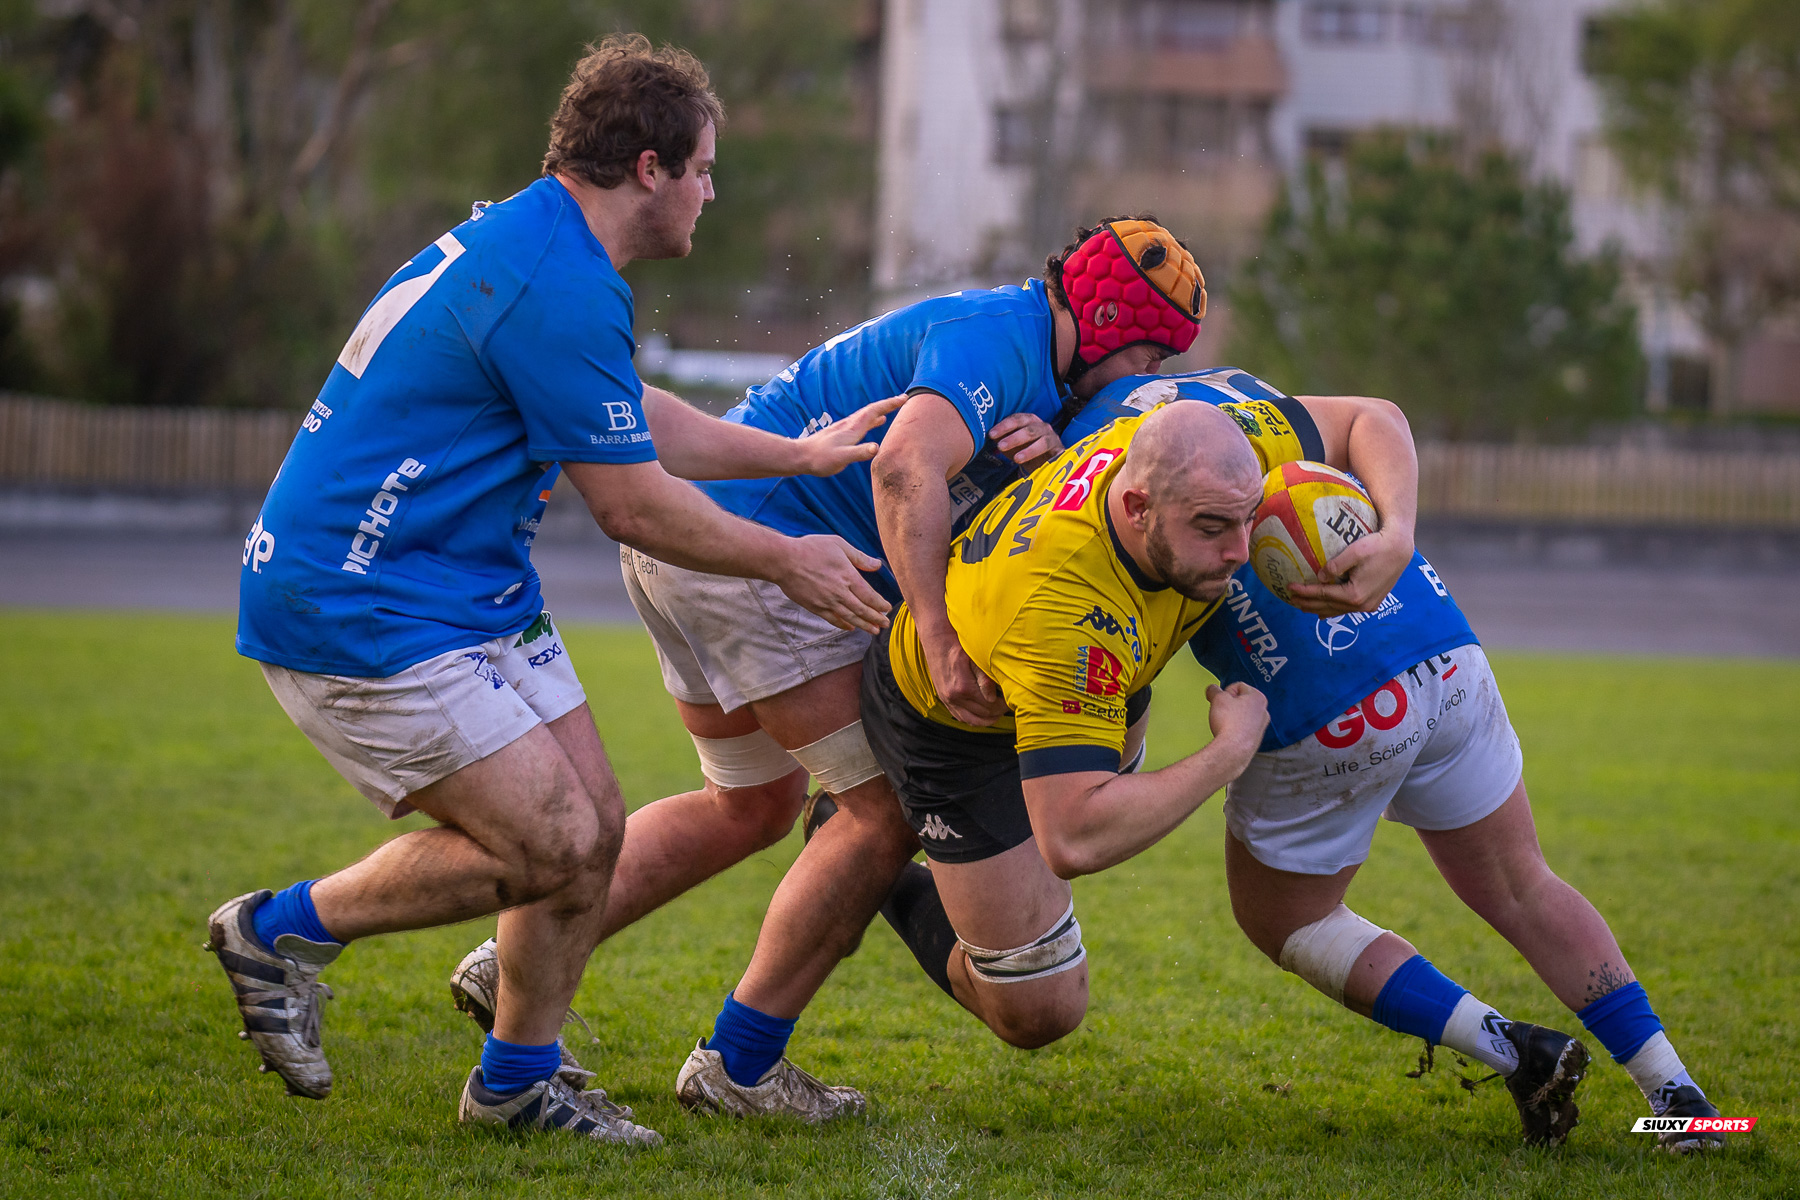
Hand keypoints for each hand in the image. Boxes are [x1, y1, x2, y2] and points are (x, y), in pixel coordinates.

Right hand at [775, 535, 891, 633]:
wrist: (784, 561)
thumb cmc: (811, 549)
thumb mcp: (838, 545)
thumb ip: (859, 557)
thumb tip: (877, 565)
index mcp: (848, 576)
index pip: (870, 595)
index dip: (880, 604)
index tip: (887, 609)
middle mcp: (840, 592)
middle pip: (862, 610)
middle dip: (876, 618)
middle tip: (885, 624)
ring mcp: (827, 602)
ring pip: (850, 618)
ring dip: (864, 625)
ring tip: (873, 631)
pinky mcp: (815, 607)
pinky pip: (833, 619)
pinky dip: (843, 625)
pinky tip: (850, 627)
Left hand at [798, 395, 907, 476]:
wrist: (801, 456)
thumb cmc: (821, 459)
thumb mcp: (842, 458)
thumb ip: (859, 453)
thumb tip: (876, 447)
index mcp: (853, 429)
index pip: (875, 412)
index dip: (890, 404)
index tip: (904, 398)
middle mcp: (850, 424)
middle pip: (872, 410)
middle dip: (888, 404)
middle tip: (903, 399)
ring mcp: (845, 427)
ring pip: (867, 415)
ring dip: (880, 410)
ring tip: (892, 408)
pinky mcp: (841, 433)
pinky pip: (861, 422)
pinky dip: (872, 419)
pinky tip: (874, 423)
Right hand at [924, 630, 1005, 725]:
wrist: (937, 641)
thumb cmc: (958, 646)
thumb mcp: (975, 658)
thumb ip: (985, 678)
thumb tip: (993, 697)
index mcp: (963, 687)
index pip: (990, 706)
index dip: (1004, 705)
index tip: (1012, 699)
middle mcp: (954, 698)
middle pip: (983, 715)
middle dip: (999, 712)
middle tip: (1008, 704)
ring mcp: (948, 701)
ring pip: (972, 721)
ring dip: (987, 719)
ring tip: (998, 711)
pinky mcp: (945, 700)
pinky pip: (961, 717)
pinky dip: (974, 718)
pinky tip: (983, 713)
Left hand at [988, 412, 1062, 471]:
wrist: (1046, 463)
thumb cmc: (1026, 450)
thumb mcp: (1012, 445)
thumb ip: (1002, 440)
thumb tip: (990, 436)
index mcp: (1029, 421)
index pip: (1017, 419)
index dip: (1004, 426)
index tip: (991, 434)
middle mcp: (1042, 427)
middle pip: (1029, 429)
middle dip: (1014, 437)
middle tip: (1001, 446)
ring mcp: (1052, 439)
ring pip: (1043, 441)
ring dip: (1029, 450)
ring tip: (1016, 459)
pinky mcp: (1061, 452)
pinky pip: (1055, 455)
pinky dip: (1048, 459)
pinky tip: (1038, 466)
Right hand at [1205, 681, 1268, 768]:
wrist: (1233, 750)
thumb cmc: (1230, 725)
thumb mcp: (1218, 699)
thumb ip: (1214, 690)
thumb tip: (1213, 689)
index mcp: (1258, 697)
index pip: (1238, 686)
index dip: (1225, 692)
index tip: (1219, 700)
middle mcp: (1263, 711)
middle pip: (1242, 701)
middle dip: (1230, 705)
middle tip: (1221, 711)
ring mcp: (1261, 726)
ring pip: (1243, 715)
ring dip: (1232, 717)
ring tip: (1224, 723)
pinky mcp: (1255, 739)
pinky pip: (1243, 728)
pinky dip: (1235, 729)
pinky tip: (1228, 732)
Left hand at [1287, 526, 1414, 615]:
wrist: (1400, 549)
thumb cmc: (1377, 546)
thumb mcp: (1355, 552)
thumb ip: (1335, 565)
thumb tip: (1320, 577)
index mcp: (1355, 594)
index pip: (1323, 594)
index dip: (1304, 591)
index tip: (1289, 586)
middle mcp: (1361, 604)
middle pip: (1328, 606)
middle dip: (1308, 603)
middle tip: (1290, 599)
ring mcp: (1368, 605)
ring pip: (1337, 610)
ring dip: (1318, 609)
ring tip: (1302, 606)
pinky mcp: (1372, 602)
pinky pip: (1347, 609)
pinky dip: (1333, 609)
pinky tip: (1323, 612)